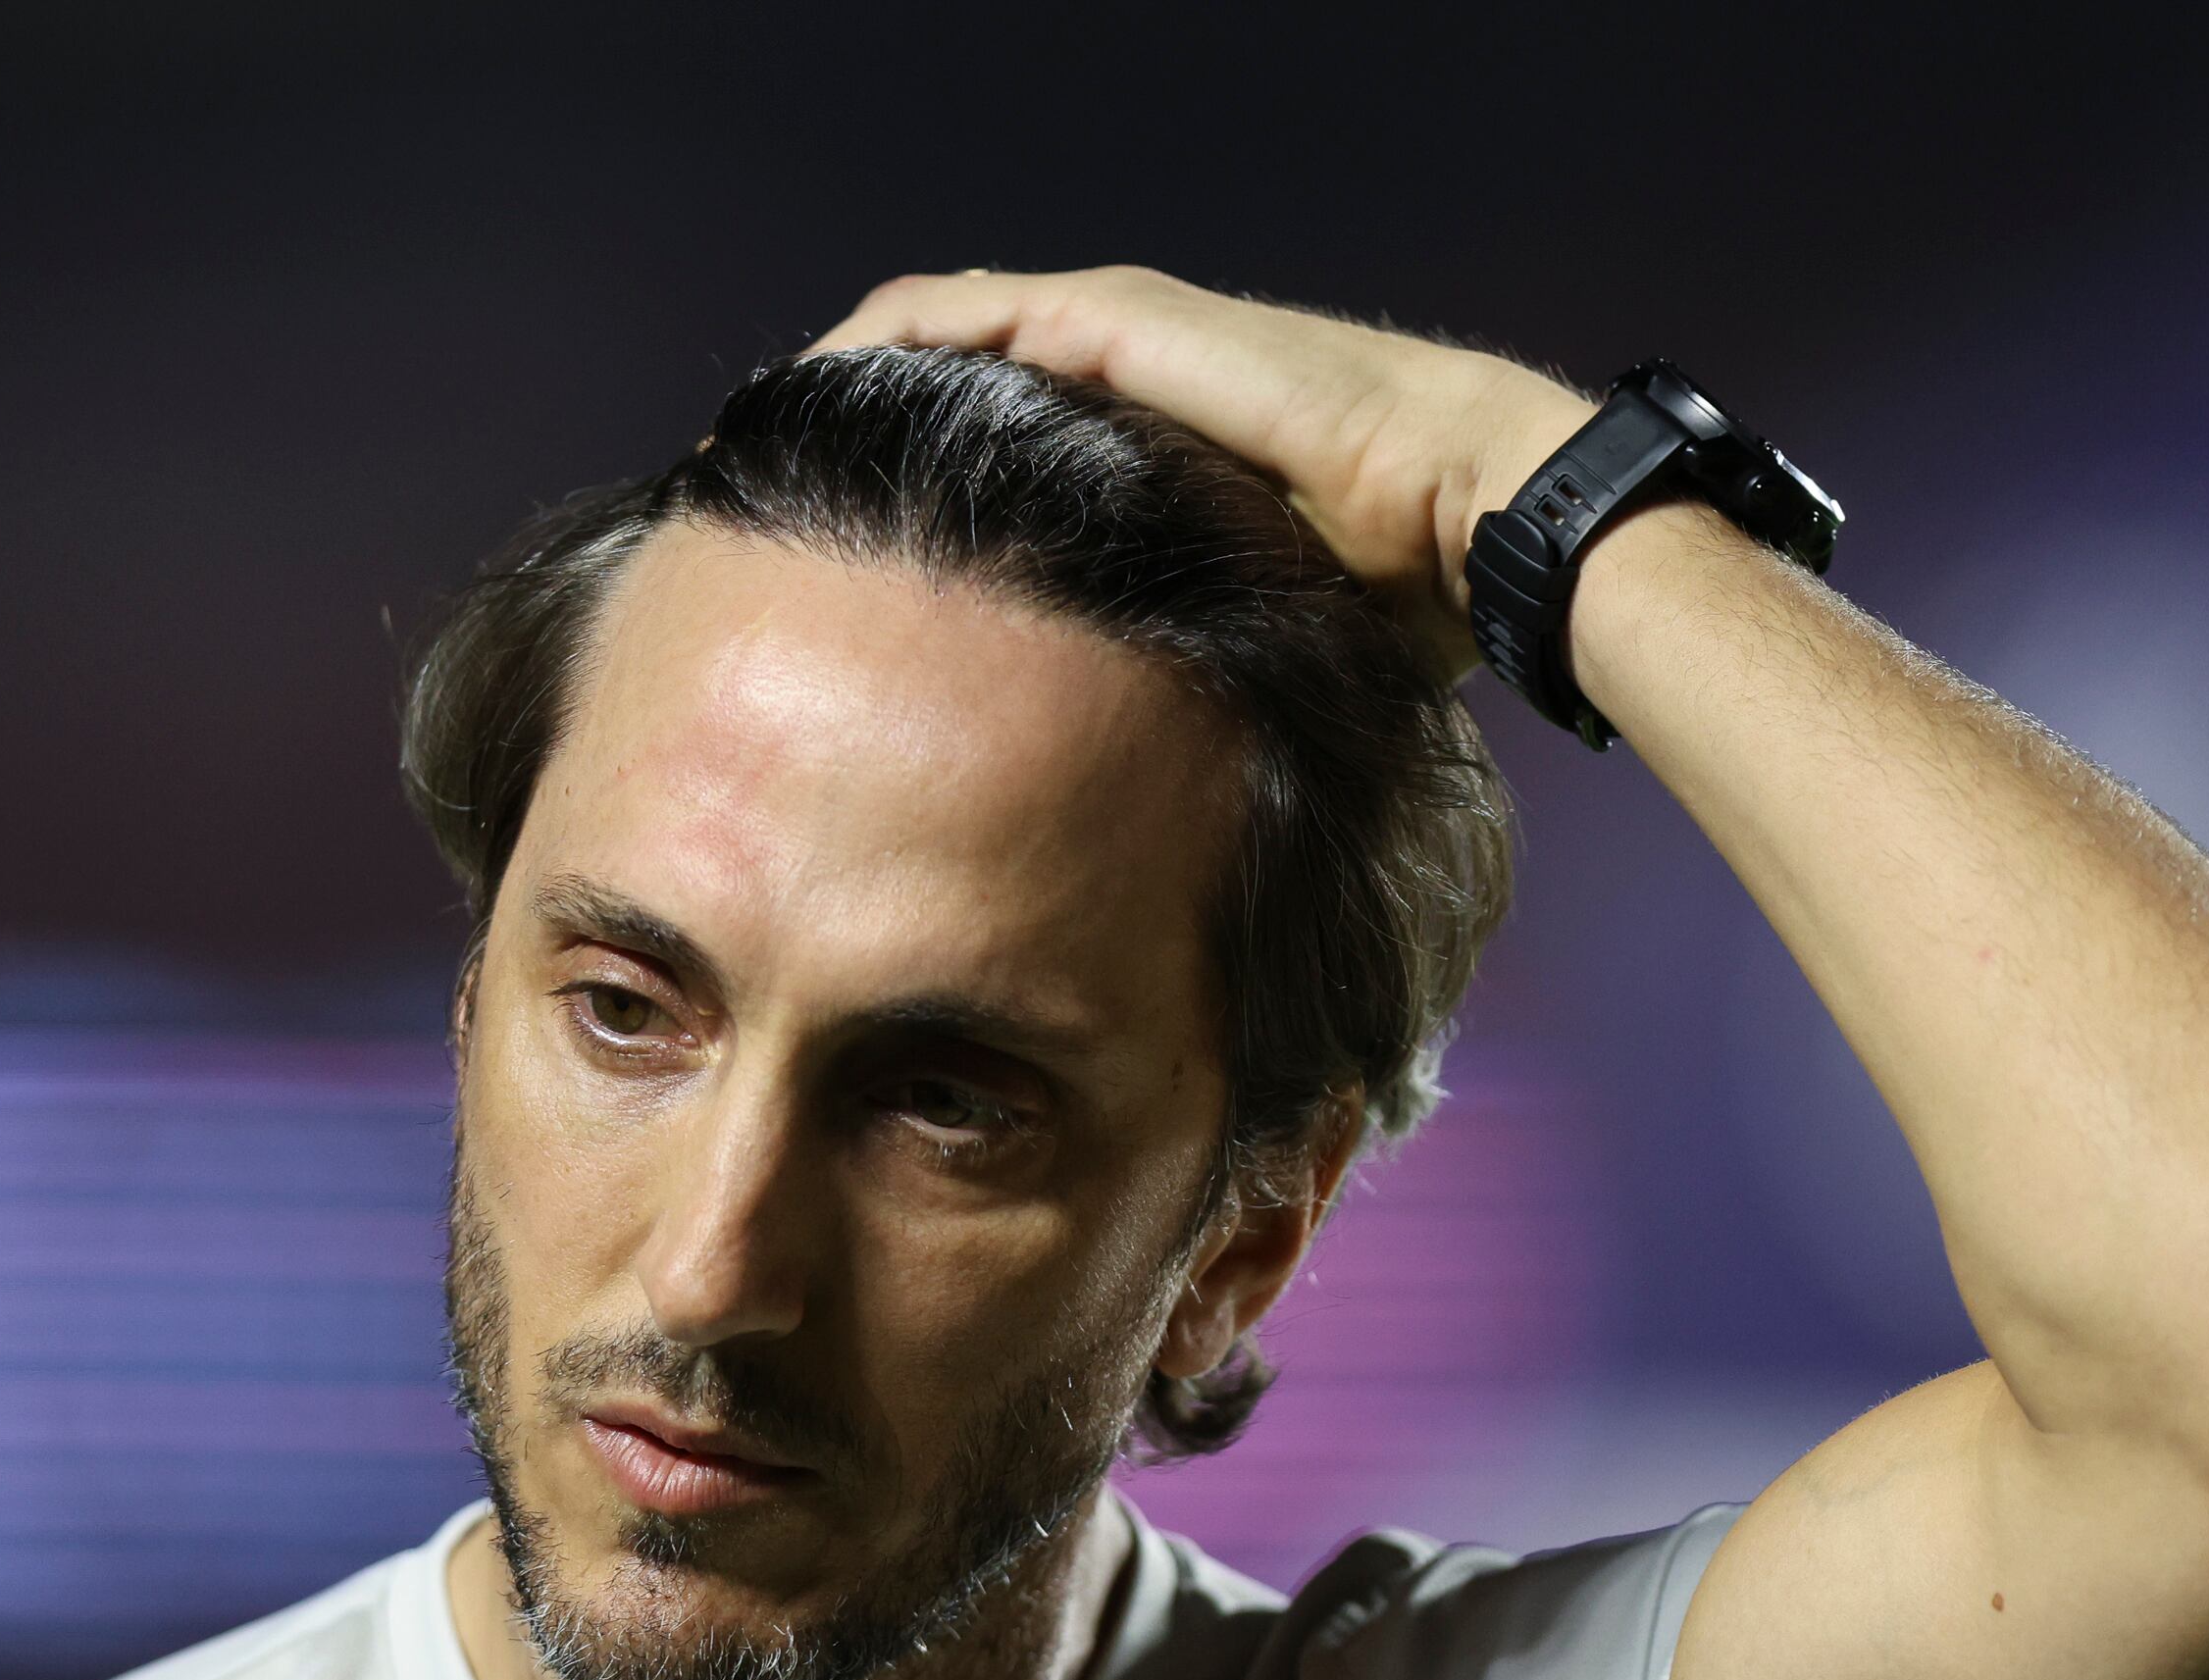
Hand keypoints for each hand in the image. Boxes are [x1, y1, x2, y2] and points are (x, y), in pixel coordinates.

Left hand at [808, 267, 1596, 669]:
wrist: (1472, 518)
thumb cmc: (1392, 608)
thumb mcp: (1243, 657)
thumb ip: (1171, 701)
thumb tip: (1120, 836)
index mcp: (1134, 459)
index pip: (978, 462)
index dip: (889, 510)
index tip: (805, 584)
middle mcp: (1110, 379)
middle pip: (929, 395)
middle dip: (829, 449)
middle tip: (735, 517)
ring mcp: (1107, 335)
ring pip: (920, 343)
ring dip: (824, 391)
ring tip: (736, 454)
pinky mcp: (1109, 320)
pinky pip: (945, 315)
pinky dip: (862, 347)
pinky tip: (792, 397)